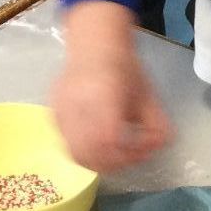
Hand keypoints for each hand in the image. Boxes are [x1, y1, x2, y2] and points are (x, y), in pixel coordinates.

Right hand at [52, 1, 175, 172]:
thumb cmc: (124, 69)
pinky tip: (99, 146)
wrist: (94, 46)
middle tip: (131, 158)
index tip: (144, 150)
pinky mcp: (53, 115)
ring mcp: (61, 109)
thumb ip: (157, 124)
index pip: (111, 138)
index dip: (129, 153)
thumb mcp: (148, 94)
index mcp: (103, 92)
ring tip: (115, 156)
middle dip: (115, 163)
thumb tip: (157, 148)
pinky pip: (67, 145)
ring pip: (76, 153)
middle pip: (91, 151)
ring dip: (98, 163)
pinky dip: (85, 153)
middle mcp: (77, 102)